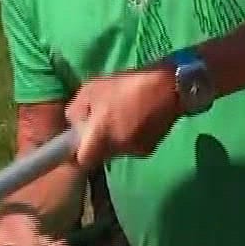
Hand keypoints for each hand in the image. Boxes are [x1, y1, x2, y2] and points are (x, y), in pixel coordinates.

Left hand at [65, 62, 181, 170]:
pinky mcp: (150, 148)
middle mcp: (118, 148)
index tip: (76, 143)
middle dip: (97, 142)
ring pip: (117, 150)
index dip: (77, 153)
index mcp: (101, 135)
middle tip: (99, 121)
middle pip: (100, 155)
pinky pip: (132, 146)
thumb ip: (77, 111)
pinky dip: (131, 136)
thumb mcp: (92, 89)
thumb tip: (75, 124)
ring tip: (121, 115)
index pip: (82, 160)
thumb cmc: (127, 85)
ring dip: (115, 138)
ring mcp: (136, 150)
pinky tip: (136, 119)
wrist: (170, 86)